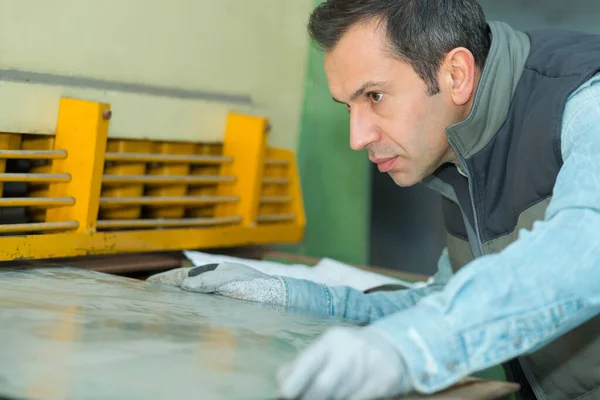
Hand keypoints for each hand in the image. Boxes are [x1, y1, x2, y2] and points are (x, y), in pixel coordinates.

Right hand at [149, 261, 287, 305]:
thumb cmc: (259, 286)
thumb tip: (184, 284)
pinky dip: (189, 310)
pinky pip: (202, 310)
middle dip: (167, 290)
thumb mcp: (234, 278)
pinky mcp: (223, 309)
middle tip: (148, 296)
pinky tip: (182, 317)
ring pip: (191, 298)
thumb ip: (210, 281)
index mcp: (214, 272)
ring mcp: (218, 296)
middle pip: (184, 286)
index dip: (166, 279)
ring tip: (159, 308)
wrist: (281, 298)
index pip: (184, 275)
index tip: (149, 284)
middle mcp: (214, 284)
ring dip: (176, 300)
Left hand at [277, 326, 412, 399]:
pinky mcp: (384, 380)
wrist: (392, 347)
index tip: (286, 394)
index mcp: (331, 340)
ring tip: (331, 395)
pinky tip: (346, 397)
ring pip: (341, 396)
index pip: (308, 361)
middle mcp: (349, 350)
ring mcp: (368, 365)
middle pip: (323, 385)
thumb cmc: (349, 352)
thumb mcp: (328, 349)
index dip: (295, 381)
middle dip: (312, 398)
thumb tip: (282, 378)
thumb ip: (304, 363)